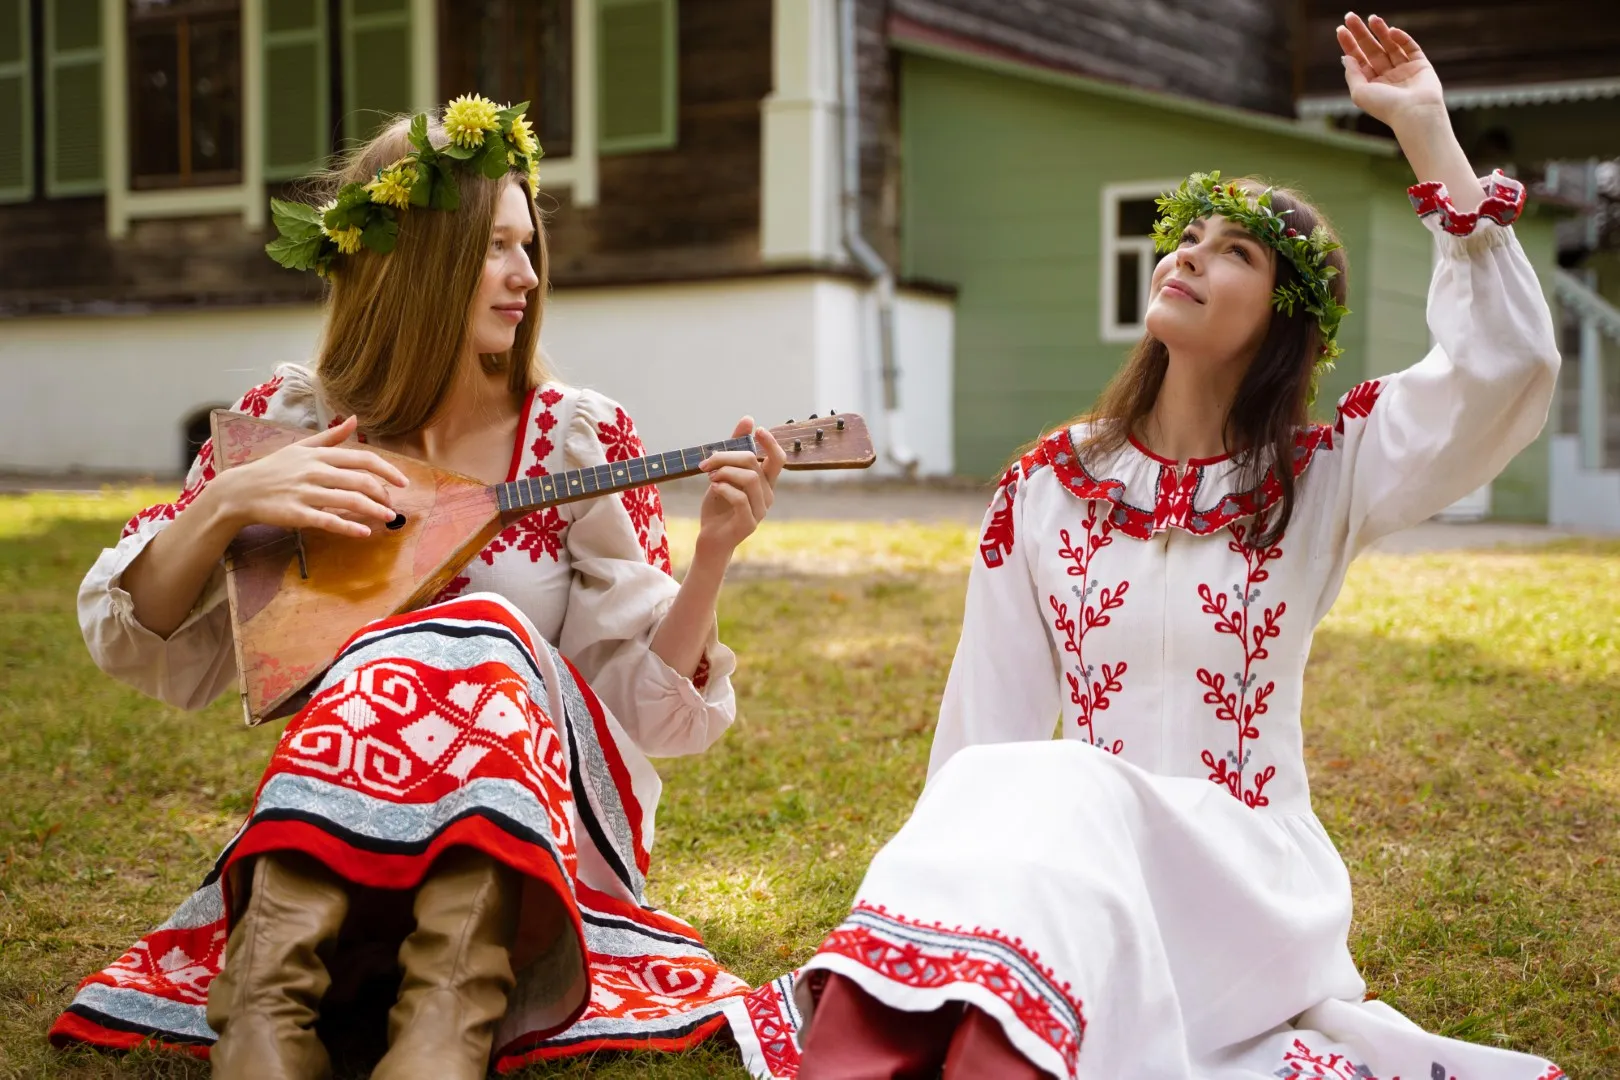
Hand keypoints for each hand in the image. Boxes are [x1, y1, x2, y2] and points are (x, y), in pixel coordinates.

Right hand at [213, 415, 408, 537]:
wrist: (240, 490)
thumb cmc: (274, 468)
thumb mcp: (301, 447)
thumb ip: (330, 437)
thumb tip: (355, 419)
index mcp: (319, 455)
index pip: (362, 459)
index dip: (387, 470)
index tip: (403, 481)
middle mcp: (315, 471)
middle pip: (361, 481)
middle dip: (383, 494)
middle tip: (393, 505)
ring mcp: (306, 492)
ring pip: (349, 501)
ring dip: (374, 510)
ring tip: (389, 517)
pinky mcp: (297, 513)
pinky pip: (328, 521)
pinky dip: (349, 527)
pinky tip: (364, 532)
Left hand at [693, 417, 784, 560]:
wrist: (711, 539)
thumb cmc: (719, 505)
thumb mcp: (724, 473)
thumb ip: (735, 449)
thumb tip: (748, 419)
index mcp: (765, 482)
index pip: (778, 458)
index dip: (770, 442)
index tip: (757, 430)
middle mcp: (767, 495)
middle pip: (754, 462)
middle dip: (727, 456)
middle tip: (707, 462)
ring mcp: (760, 510)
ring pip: (748, 478)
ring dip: (724, 472)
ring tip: (709, 476)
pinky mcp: (749, 523)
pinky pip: (739, 498)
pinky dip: (723, 488)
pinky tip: (712, 488)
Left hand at [1337, 13, 1444, 132]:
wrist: (1415, 113)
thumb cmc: (1385, 107)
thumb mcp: (1359, 92)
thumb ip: (1352, 74)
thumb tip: (1345, 57)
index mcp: (1371, 84)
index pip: (1357, 60)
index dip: (1349, 44)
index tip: (1340, 29)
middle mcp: (1386, 76)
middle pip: (1371, 49)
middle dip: (1361, 33)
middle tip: (1350, 16)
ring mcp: (1403, 70)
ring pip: (1390, 45)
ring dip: (1380, 31)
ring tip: (1371, 18)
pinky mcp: (1420, 65)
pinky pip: (1409, 47)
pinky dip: (1401, 38)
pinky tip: (1391, 31)